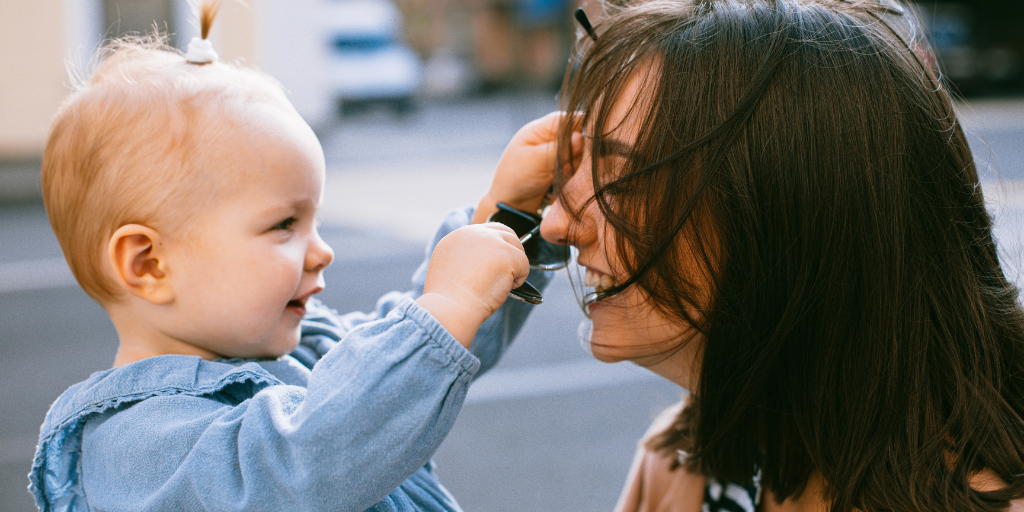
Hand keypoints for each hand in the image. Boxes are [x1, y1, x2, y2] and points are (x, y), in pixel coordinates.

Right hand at [415, 223, 529, 347]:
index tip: (496, 265)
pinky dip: (518, 281)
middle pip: (506, 233)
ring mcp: (492, 241)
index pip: (488, 231)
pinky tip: (503, 290)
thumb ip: (467, 257)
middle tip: (507, 274)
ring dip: (514, 268)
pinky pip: (524, 264)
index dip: (497, 249)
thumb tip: (488, 260)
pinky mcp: (506, 253)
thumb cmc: (450, 298)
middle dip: (511, 254)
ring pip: (517, 249)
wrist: (450, 308)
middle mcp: (475, 232)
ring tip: (499, 286)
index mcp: (459, 235)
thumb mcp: (451, 268)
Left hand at [472, 112, 583, 223]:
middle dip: (578, 154)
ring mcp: (560, 153)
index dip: (584, 129)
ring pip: (583, 155)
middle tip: (565, 168)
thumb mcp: (535, 162)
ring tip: (560, 177)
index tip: (584, 147)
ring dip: (575, 168)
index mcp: (543, 128)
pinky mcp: (565, 168)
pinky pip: (580, 169)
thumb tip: (580, 136)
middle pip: (581, 137)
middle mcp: (554, 137)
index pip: (572, 119)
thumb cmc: (515, 179)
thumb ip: (559, 149)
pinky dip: (574, 177)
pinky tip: (561, 183)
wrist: (511, 204)